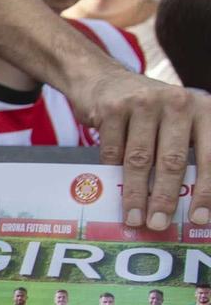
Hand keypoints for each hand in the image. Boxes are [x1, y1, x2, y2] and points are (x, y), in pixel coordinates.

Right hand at [68, 63, 210, 230]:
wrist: (105, 81)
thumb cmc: (148, 114)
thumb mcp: (177, 126)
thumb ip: (188, 155)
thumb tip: (190, 204)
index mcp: (203, 110)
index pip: (210, 156)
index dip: (205, 191)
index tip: (198, 219)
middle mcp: (178, 102)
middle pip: (173, 160)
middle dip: (166, 198)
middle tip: (160, 224)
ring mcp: (143, 103)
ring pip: (140, 160)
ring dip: (136, 195)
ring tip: (135, 218)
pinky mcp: (112, 108)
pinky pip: (112, 152)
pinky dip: (112, 174)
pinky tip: (113, 190)